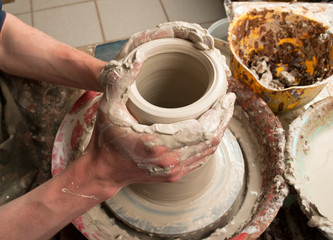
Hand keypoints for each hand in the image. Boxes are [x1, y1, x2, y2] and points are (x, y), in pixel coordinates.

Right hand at [88, 21, 234, 186]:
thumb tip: (138, 59)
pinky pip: (201, 158)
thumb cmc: (106, 139)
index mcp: (158, 144)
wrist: (104, 171)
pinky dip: (210, 143)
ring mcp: (174, 171)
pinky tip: (211, 130)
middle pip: (212, 140)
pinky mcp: (175, 175)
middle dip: (224, 118)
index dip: (220, 113)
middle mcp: (171, 161)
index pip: (204, 130)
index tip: (227, 97)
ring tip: (222, 112)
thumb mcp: (107, 106)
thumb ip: (120, 81)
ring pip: (209, 150)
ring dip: (219, 130)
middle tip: (227, 101)